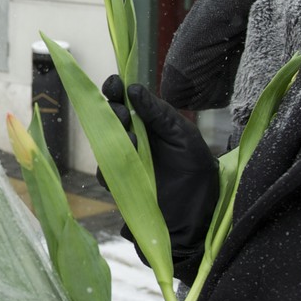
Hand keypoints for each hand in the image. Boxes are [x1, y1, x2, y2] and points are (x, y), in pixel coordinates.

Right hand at [100, 76, 217, 254]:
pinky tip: (127, 160)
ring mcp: (124, 160)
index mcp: (151, 123)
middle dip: (113, 110)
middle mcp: (135, 138)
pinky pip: (104, 169)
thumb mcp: (183, 137)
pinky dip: (111, 163)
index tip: (114, 84)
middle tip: (121, 112)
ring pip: (105, 141)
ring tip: (130, 137)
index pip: (128, 100)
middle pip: (112, 117)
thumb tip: (134, 90)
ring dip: (113, 135)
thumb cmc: (195, 172)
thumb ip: (160, 114)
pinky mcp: (117, 181)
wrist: (195, 217)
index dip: (118, 90)